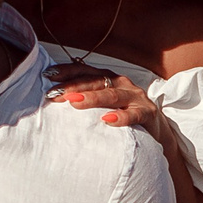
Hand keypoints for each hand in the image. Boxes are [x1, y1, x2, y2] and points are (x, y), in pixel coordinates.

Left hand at [45, 63, 171, 149]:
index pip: (85, 71)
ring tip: (75, 102)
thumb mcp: (103, 105)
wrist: (155, 131)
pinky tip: (108, 120)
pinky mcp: (148, 113)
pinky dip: (122, 116)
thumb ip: (84, 99)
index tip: (47, 76)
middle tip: (55, 94)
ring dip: (93, 98)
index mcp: (108, 78)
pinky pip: (134, 114)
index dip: (66, 72)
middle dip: (74, 86)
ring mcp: (135, 97)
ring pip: (112, 95)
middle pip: (95, 81)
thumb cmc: (123, 116)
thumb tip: (53, 100)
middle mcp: (121, 83)